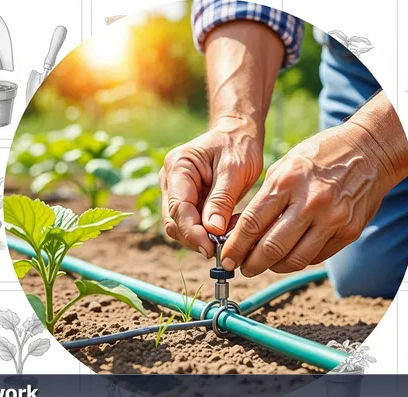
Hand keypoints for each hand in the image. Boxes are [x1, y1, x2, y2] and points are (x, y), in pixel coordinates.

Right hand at [159, 117, 262, 258]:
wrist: (237, 134)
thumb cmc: (238, 146)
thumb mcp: (234, 170)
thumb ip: (221, 200)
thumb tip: (212, 231)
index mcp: (178, 166)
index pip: (179, 207)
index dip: (192, 232)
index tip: (210, 249)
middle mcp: (170, 180)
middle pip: (174, 221)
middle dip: (195, 239)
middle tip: (221, 250)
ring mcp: (175, 191)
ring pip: (180, 227)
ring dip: (200, 238)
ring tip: (227, 239)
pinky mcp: (186, 201)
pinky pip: (191, 224)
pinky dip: (205, 233)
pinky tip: (225, 232)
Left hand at [221, 122, 397, 276]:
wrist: (369, 150)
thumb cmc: (319, 157)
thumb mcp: (285, 166)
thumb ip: (262, 199)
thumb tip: (237, 232)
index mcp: (287, 181)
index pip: (252, 224)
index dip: (235, 247)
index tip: (226, 258)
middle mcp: (310, 202)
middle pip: (272, 248)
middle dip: (251, 264)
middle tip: (243, 268)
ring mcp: (333, 219)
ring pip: (295, 260)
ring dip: (274, 268)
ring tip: (265, 265)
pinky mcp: (349, 231)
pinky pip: (317, 256)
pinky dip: (299, 260)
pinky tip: (291, 254)